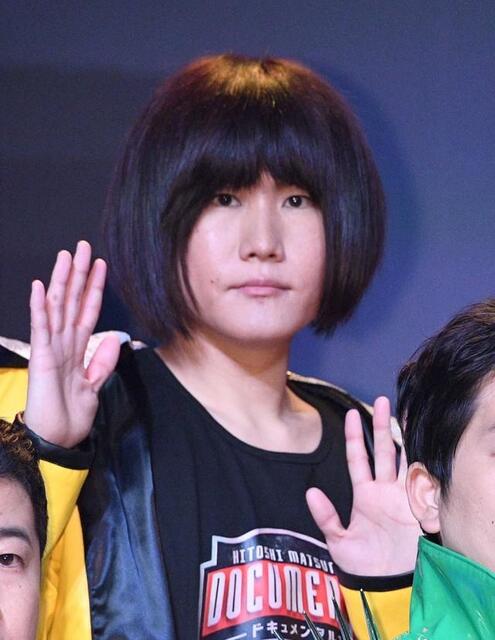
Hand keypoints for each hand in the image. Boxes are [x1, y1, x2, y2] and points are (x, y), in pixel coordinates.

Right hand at [24, 241, 120, 446]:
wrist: (57, 440)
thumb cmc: (71, 416)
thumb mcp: (95, 386)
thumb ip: (102, 362)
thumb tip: (114, 339)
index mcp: (77, 349)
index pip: (87, 311)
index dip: (94, 288)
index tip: (101, 265)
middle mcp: (63, 344)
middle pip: (71, 301)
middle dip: (78, 274)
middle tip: (82, 246)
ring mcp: (51, 349)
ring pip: (57, 307)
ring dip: (60, 281)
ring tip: (65, 256)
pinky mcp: (41, 359)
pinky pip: (41, 329)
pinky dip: (39, 308)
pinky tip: (38, 287)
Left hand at [306, 396, 419, 575]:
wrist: (388, 586)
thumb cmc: (362, 566)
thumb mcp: (338, 541)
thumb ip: (325, 517)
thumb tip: (309, 492)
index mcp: (364, 494)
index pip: (358, 458)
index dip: (355, 436)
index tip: (351, 414)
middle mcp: (384, 491)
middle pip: (383, 451)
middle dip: (382, 426)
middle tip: (382, 400)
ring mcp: (403, 497)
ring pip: (404, 459)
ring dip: (404, 437)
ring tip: (403, 411)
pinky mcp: (420, 507)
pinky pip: (422, 480)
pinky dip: (423, 462)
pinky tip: (422, 442)